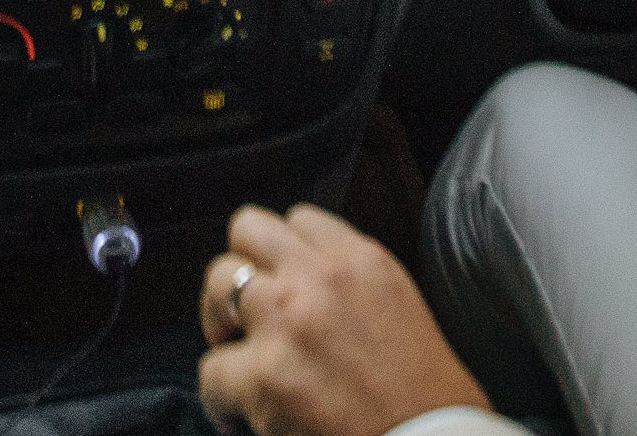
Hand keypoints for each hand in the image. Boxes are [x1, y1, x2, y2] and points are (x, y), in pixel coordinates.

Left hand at [196, 202, 487, 435]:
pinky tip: (244, 417)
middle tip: (248, 315)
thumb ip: (350, 281)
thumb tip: (301, 280)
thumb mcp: (399, 308)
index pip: (299, 219)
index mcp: (362, 260)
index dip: (284, 256)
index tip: (284, 285)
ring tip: (239, 357)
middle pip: (247, 230)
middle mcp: (321, 278)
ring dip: (221, 322)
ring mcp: (288, 322)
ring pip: (218, 283)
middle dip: (242, 270)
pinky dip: (221, 399)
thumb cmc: (426, 398)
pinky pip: (210, 370)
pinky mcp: (264, 376)